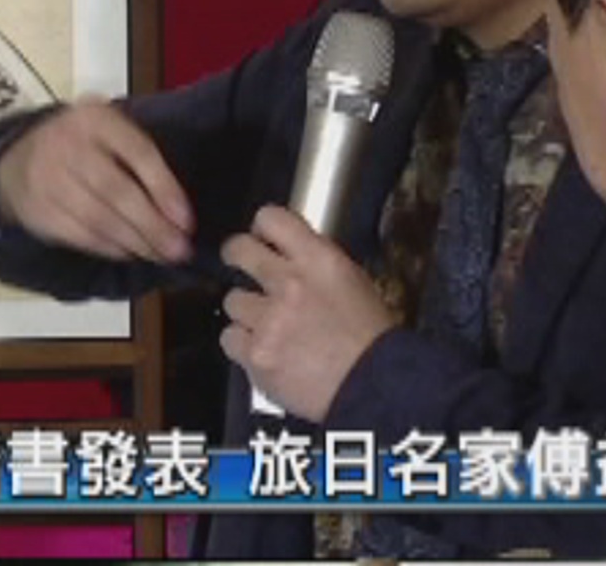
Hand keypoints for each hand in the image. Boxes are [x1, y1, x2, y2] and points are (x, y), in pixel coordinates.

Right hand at [0, 96, 192, 261]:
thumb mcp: (110, 131)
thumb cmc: (83, 143)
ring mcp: (48, 178)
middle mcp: (69, 144)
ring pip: (99, 219)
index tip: (186, 220)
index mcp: (96, 118)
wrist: (18, 156)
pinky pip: (81, 235)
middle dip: (153, 225)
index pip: (139, 153)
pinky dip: (110, 248)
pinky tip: (130, 253)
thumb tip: (178, 212)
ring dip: (135, 243)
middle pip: (118, 191)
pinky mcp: (38, 210)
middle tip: (179, 250)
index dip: (166, 189)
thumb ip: (140, 159)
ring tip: (160, 256)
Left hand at [220, 205, 396, 421]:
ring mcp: (269, 320)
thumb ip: (317, 263)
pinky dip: (242, 344)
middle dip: (236, 256)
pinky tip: (262, 350)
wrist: (375, 387)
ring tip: (267, 326)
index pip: (271, 218)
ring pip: (232, 300)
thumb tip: (289, 253)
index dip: (262, 227)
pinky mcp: (257, 354)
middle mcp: (290, 283)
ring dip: (246, 312)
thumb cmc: (371, 339)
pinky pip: (230, 338)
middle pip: (237, 250)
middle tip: (241, 266)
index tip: (261, 237)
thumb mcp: (353, 282)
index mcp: (319, 260)